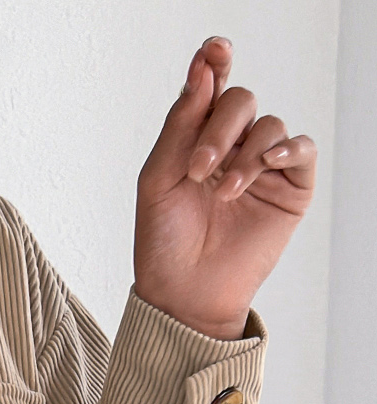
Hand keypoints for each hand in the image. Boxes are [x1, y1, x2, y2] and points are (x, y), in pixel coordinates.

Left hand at [133, 36, 315, 339]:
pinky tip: (269, 163)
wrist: (184, 295)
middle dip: (220, 127)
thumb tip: (202, 69)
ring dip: (245, 153)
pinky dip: (288, 148)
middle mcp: (233, 145)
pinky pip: (302, 149)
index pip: (212, 86)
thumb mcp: (158, 180)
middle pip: (240, 101)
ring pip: (269, 125)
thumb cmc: (164, 243)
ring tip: (223, 191)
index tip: (215, 50)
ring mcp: (263, 166)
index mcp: (197, 139)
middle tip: (199, 169)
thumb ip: (179, 124)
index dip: (216, 62)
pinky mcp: (290, 188)